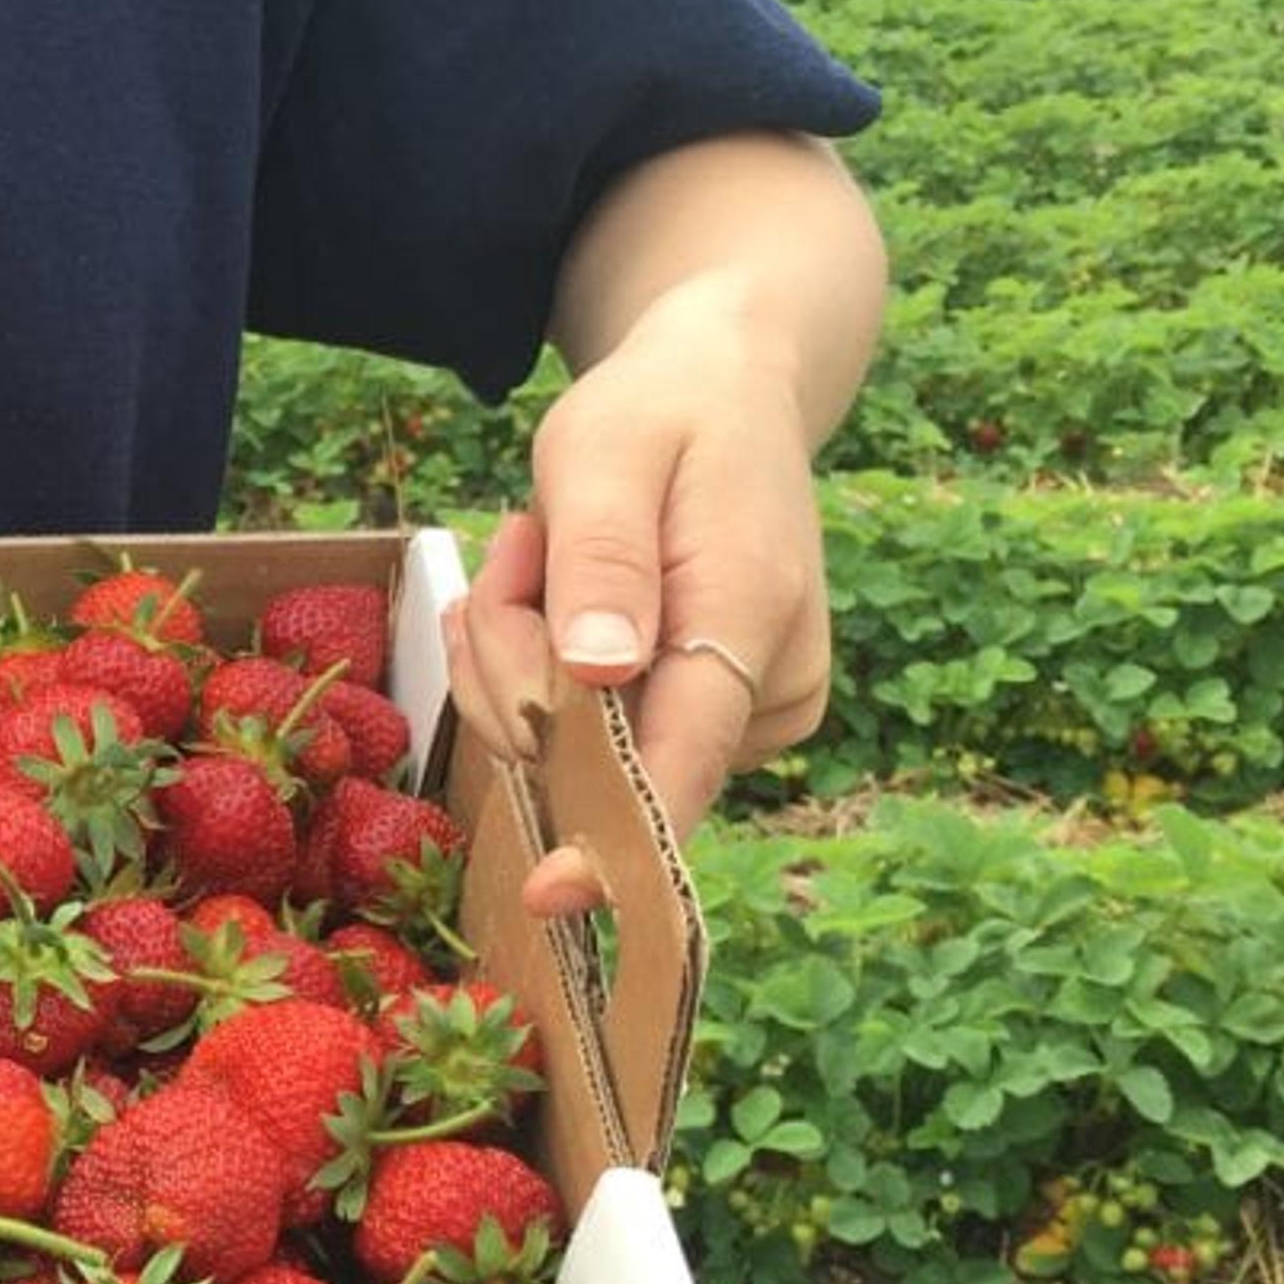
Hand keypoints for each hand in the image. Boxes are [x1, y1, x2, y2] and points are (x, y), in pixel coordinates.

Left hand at [438, 316, 831, 919]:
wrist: (724, 390)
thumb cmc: (663, 411)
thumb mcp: (608, 450)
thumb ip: (602, 560)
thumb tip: (601, 677)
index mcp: (753, 616)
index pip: (684, 761)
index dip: (612, 839)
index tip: (547, 893)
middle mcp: (768, 686)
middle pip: (594, 755)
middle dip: (515, 664)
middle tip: (523, 546)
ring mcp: (743, 712)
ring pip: (571, 746)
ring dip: (516, 653)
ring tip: (544, 548)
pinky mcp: (705, 717)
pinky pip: (579, 732)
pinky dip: (534, 667)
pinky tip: (552, 586)